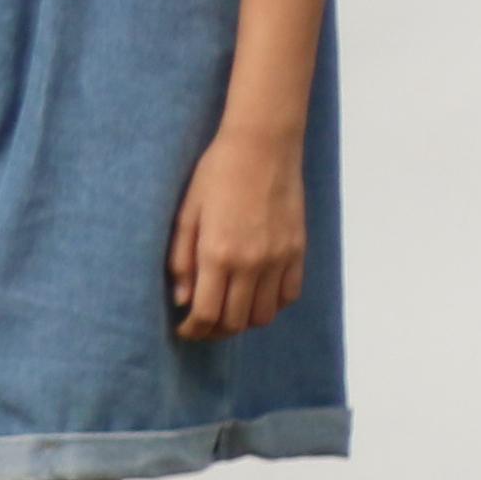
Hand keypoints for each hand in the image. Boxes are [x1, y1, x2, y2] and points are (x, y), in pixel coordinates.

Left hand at [169, 121, 311, 338]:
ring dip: (244, 321)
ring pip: (265, 316)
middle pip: (235, 321)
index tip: (184, 330)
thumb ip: (181, 258)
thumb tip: (181, 299)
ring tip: (227, 312)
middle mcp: (251, 263)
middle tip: (201, 327)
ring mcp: (279, 259)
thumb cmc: (216, 174)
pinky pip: (289, 296)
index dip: (193, 330)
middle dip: (214, 331)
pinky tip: (256, 296)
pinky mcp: (298, 252)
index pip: (206, 313)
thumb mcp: (187, 212)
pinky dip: (272, 305)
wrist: (262, 148)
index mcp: (217, 254)